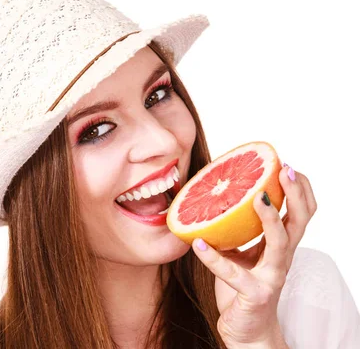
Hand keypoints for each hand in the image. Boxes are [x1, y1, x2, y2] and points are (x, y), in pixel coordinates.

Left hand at [192, 165, 316, 347]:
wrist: (248, 331)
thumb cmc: (244, 288)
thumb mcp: (243, 255)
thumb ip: (236, 232)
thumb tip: (214, 200)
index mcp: (280, 247)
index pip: (300, 213)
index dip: (299, 190)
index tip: (286, 166)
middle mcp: (281, 259)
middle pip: (299, 222)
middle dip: (295, 195)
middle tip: (284, 170)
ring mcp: (271, 277)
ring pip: (280, 244)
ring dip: (270, 219)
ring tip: (257, 197)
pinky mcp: (253, 294)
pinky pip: (233, 274)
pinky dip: (214, 259)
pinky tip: (198, 244)